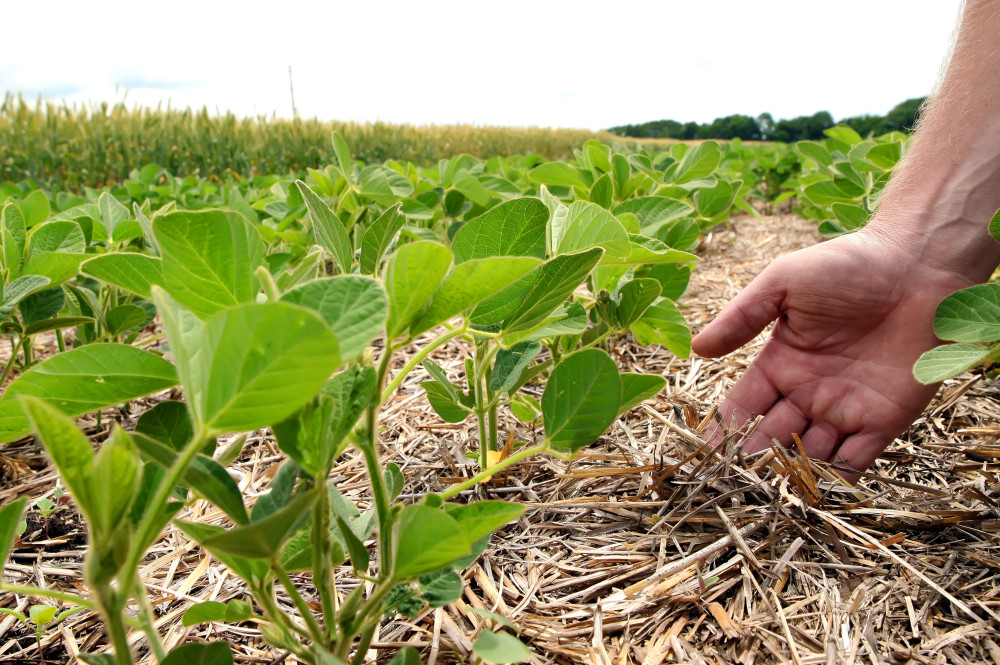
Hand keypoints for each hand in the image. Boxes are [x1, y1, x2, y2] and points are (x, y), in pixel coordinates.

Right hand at [691, 228, 968, 481]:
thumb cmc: (847, 265)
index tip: (705, 455)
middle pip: (772, 437)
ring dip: (790, 476)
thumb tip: (697, 349)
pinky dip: (836, 481)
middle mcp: (808, 393)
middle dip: (753, 461)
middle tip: (733, 487)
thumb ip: (741, 318)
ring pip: (809, 455)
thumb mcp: (782, 283)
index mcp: (780, 364)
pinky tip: (815, 497)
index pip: (744, 407)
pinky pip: (856, 460)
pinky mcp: (884, 421)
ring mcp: (845, 409)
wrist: (918, 266)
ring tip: (768, 498)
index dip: (725, 431)